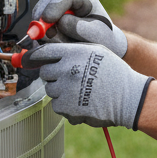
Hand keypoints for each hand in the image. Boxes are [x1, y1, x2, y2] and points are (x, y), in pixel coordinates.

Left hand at [25, 43, 150, 129]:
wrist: (128, 97)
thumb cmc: (114, 73)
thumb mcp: (96, 51)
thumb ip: (72, 50)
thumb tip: (47, 53)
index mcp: (72, 53)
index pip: (43, 53)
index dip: (33, 57)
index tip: (27, 60)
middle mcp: (66, 70)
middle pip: (44, 73)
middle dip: (54, 76)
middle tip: (71, 78)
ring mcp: (64, 89)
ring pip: (51, 90)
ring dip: (61, 92)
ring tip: (81, 91)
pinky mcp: (65, 107)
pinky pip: (57, 106)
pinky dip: (66, 106)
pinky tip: (82, 102)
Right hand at [30, 0, 127, 57]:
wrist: (102, 42)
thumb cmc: (102, 37)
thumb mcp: (94, 34)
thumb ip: (78, 27)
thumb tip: (60, 22)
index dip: (54, 7)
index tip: (47, 20)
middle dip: (42, 15)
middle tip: (37, 32)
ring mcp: (60, 3)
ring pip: (42, 9)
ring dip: (41, 24)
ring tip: (47, 39)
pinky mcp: (52, 13)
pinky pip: (40, 18)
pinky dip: (40, 28)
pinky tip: (46, 38)